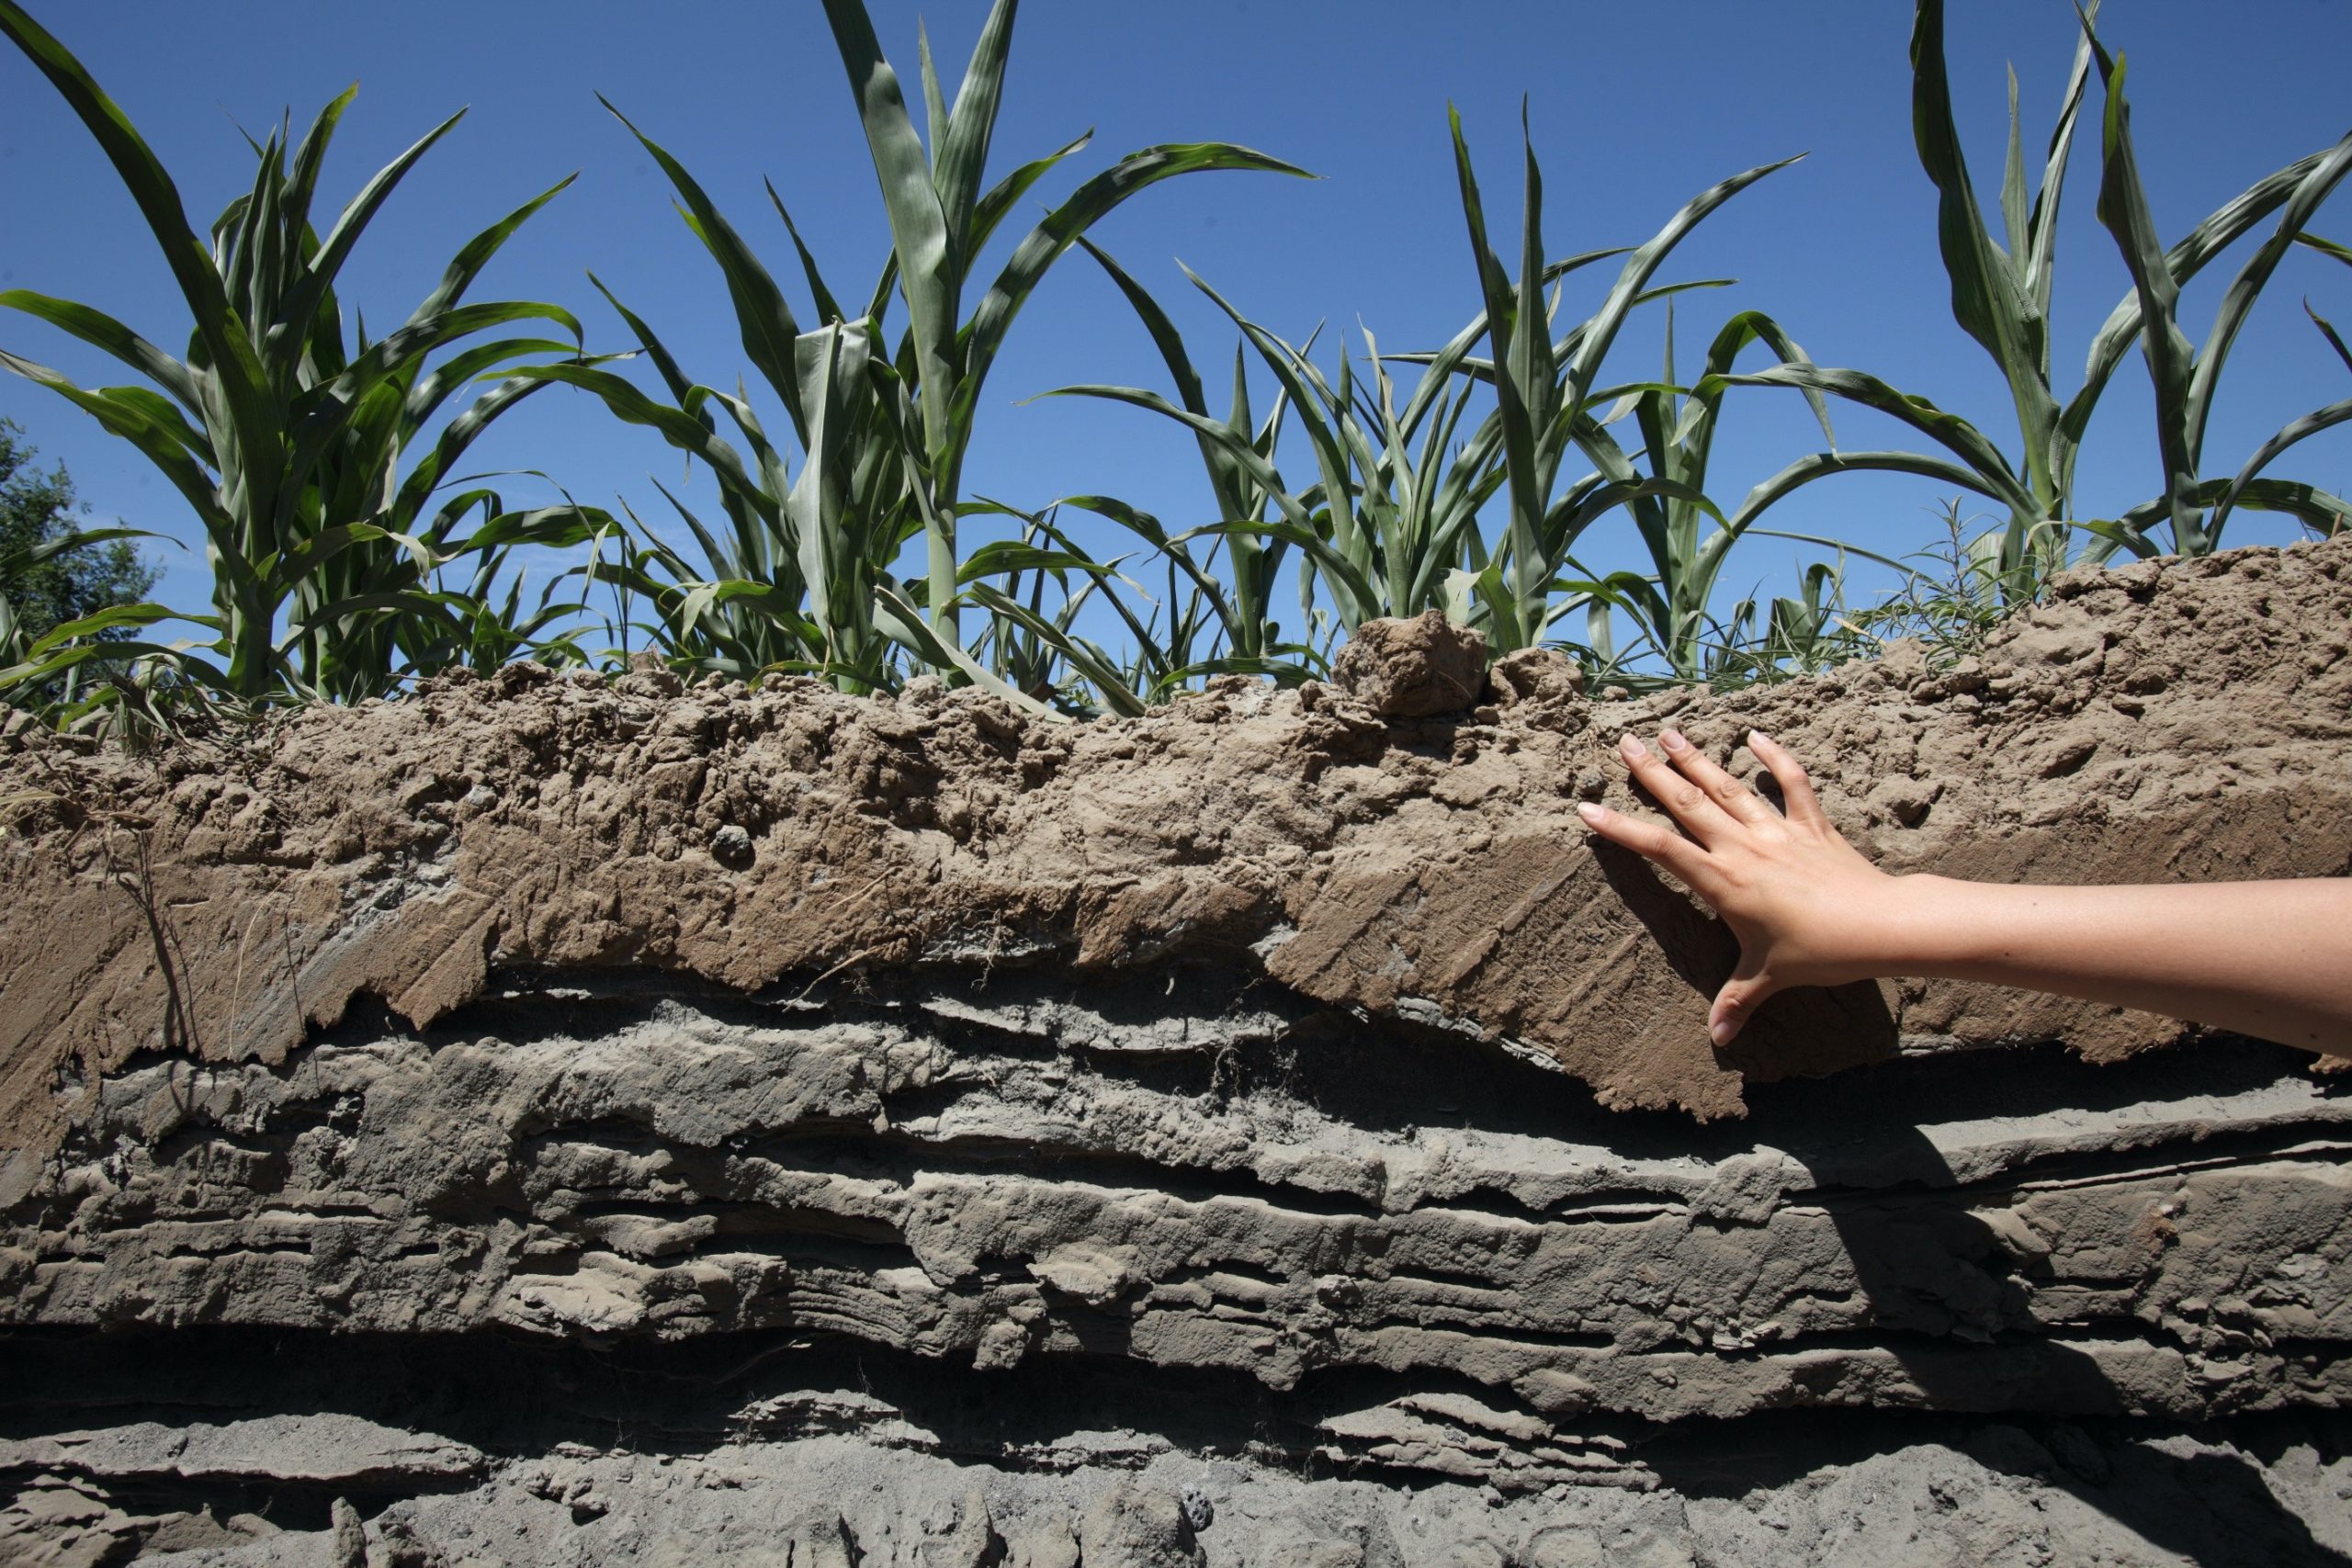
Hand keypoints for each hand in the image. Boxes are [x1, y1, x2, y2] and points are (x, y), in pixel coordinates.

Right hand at [1576, 729, 1904, 1044]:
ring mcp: (1778, 832)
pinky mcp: (1812, 826)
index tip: (1588, 809)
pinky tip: (1757, 735)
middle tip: (1625, 743)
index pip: (1660, 849)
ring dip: (1697, 757)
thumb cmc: (1819, 953)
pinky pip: (1792, 784)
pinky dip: (1776, 757)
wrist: (1880, 926)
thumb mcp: (1767, 978)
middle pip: (1688, 803)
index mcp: (1723, 881)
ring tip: (1671, 732)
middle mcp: (1743, 848)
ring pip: (1728, 786)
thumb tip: (1717, 1039)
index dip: (1621, 829)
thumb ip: (1736, 1002)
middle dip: (1653, 772)